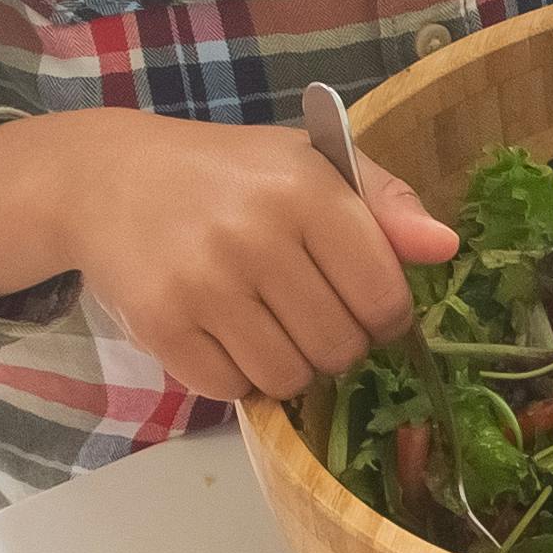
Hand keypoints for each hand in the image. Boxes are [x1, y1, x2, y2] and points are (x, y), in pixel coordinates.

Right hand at [0, 106, 460, 409]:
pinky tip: (224, 335)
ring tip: (267, 326)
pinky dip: (238, 376)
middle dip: (336, 345)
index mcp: (306, 190)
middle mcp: (256, 235)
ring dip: (289, 367)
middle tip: (308, 316)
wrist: (107, 178)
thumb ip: (385, 203)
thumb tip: (445, 248)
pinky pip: (232, 389)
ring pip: (289, 377)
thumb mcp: (310, 163)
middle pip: (340, 348)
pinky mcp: (161, 324)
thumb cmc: (228, 174)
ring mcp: (205, 284)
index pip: (384, 298)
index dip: (385, 319)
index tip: (364, 308)